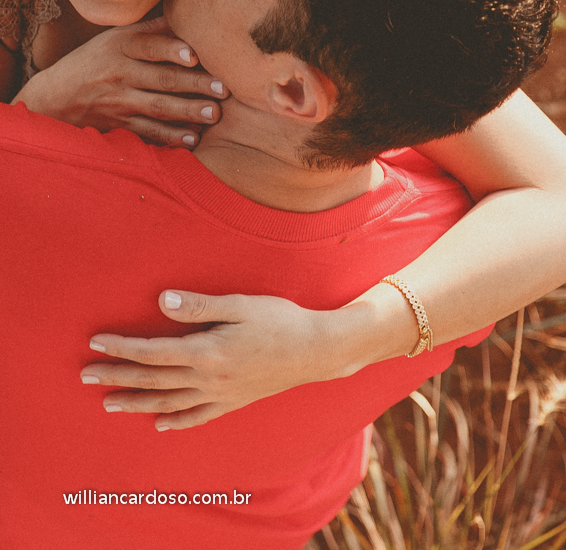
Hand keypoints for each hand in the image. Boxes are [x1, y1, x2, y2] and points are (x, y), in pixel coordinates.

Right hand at [16, 17, 228, 146]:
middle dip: (194, 84)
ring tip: (215, 114)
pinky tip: (192, 138)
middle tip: (223, 89)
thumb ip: (150, 30)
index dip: (171, 50)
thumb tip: (185, 12)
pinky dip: (170, 137)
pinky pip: (148, 132)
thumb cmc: (95, 62)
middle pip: (161, 79)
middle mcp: (119, 73)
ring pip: (158, 107)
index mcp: (119, 47)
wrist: (54, 98)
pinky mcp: (119, 125)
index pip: (147, 46)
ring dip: (188, 111)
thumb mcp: (114, 40)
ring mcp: (119, 102)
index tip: (194, 55)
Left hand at [81, 291, 344, 430]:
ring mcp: (221, 393)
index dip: (122, 348)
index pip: (153, 351)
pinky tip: (160, 424)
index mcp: (207, 351)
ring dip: (136, 402)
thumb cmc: (282, 321)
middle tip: (86, 376)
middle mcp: (209, 377)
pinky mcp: (235, 401)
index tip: (96, 343)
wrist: (318, 350)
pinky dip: (177, 421)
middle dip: (117, 377)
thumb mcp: (241, 305)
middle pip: (154, 379)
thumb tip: (161, 302)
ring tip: (109, 404)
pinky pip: (199, 416)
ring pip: (169, 401)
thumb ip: (200, 306)